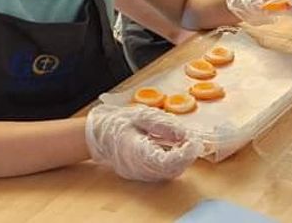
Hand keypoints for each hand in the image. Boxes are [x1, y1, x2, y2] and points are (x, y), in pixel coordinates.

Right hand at [85, 104, 200, 181]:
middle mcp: (137, 168)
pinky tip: (178, 149)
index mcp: (135, 150)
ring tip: (187, 143)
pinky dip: (175, 163)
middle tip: (194, 141)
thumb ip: (163, 125)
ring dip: (183, 160)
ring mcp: (139, 174)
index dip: (183, 154)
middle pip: (170, 171)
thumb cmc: (117, 123)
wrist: (98, 136)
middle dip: (187, 157)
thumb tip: (185, 134)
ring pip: (168, 174)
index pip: (165, 161)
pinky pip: (163, 173)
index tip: (193, 141)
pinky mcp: (142, 175)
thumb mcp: (141, 116)